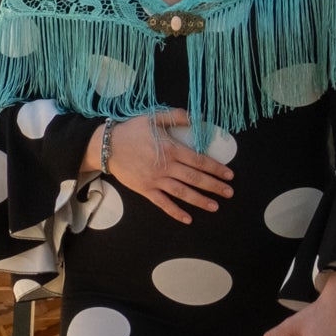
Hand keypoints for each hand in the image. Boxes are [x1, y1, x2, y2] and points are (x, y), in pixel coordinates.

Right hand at [89, 109, 231, 224]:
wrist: (106, 146)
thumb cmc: (132, 131)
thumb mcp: (153, 117)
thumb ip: (176, 116)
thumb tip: (197, 117)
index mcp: (171, 149)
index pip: (199, 160)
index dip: (216, 168)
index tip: (229, 174)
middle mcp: (166, 167)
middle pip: (195, 178)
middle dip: (214, 186)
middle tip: (229, 192)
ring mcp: (155, 180)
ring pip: (182, 192)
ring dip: (200, 200)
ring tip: (216, 206)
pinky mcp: (145, 190)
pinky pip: (162, 203)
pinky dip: (175, 212)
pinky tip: (188, 219)